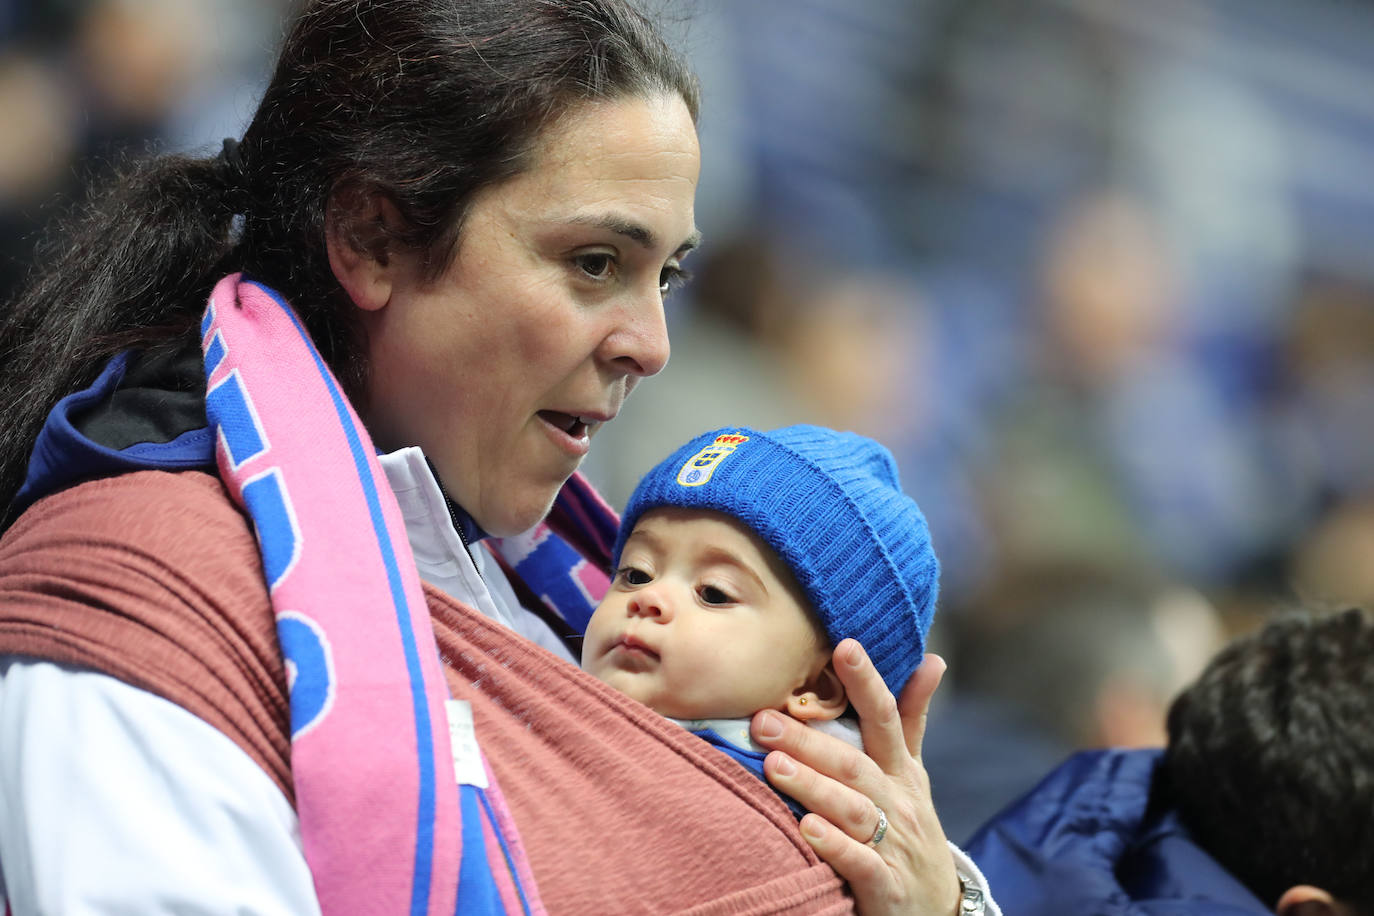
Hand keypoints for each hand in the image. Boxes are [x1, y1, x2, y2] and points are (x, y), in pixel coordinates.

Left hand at [750, 639, 961, 915]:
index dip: (867, 682)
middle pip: (854, 765)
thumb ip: (911, 718)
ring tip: (773, 765)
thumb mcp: (913, 773)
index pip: (886, 718)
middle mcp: (898, 802)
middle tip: (763, 719)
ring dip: (813, 787)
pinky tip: (806, 829)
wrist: (937, 910)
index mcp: (901, 770)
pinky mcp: (886, 886)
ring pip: (853, 811)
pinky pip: (859, 864)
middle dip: (810, 741)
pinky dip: (833, 846)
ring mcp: (894, 844)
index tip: (844, 646)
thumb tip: (932, 658)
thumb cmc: (909, 828)